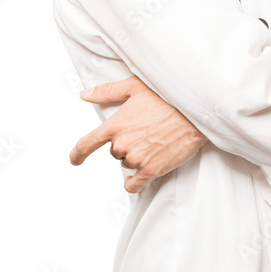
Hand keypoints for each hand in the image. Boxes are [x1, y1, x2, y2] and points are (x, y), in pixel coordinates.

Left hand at [69, 75, 209, 193]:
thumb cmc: (167, 96)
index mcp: (115, 125)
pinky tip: (138, 178)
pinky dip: (134, 183)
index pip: (87, 144)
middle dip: (126, 145)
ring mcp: (137, 158)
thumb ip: (107, 91)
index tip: (75, 160)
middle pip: (115, 152)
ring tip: (154, 142)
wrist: (195, 111)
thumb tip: (84, 94)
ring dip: (136, 158)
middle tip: (146, 132)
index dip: (77, 154)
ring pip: (127, 164)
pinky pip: (134, 184)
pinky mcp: (152, 169)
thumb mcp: (135, 87)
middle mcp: (122, 144)